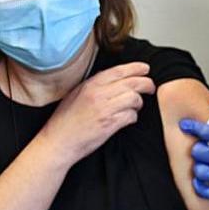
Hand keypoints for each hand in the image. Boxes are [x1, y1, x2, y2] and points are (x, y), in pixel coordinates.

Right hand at [40, 62, 155, 165]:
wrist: (58, 141)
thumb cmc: (64, 120)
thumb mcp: (76, 94)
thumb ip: (94, 85)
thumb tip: (114, 79)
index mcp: (91, 84)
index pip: (120, 70)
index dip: (136, 68)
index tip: (145, 69)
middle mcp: (99, 94)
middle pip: (132, 83)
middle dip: (146, 84)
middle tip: (150, 87)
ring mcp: (105, 109)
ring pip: (134, 98)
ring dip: (139, 102)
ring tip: (135, 106)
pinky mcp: (109, 125)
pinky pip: (131, 116)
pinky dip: (132, 117)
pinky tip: (127, 119)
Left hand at [180, 108, 208, 198]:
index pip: (203, 131)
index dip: (191, 127)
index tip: (185, 125)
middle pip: (197, 151)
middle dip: (198, 150)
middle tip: (203, 151)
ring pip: (198, 171)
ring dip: (199, 168)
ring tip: (204, 167)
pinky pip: (205, 190)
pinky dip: (200, 187)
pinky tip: (201, 183)